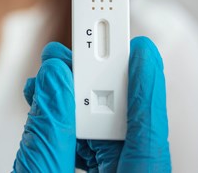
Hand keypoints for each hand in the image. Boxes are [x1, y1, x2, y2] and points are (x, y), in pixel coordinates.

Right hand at [14, 37, 170, 172]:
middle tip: (73, 53)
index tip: (141, 46)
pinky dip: (70, 126)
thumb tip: (54, 79)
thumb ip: (48, 135)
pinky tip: (49, 107)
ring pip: (106, 135)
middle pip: (124, 126)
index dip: (144, 84)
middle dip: (97, 84)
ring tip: (49, 76)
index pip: (149, 133)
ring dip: (76, 101)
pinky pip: (91, 150)